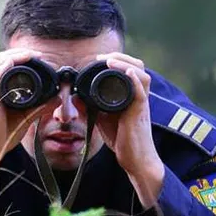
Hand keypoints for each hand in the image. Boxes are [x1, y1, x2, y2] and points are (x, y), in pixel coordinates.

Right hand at [0, 49, 60, 201]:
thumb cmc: (1, 137)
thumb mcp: (26, 118)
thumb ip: (40, 107)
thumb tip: (58, 97)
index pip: (6, 65)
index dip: (21, 56)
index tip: (39, 57)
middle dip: (18, 52)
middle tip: (36, 54)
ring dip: (11, 56)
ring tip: (28, 55)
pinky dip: (2, 69)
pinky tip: (11, 64)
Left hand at [93, 52, 164, 205]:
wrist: (135, 158)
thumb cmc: (122, 138)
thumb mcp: (102, 118)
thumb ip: (90, 106)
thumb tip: (73, 96)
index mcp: (130, 94)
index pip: (129, 68)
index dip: (115, 59)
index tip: (97, 59)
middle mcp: (138, 95)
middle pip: (138, 66)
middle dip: (120, 57)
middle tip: (102, 57)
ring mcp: (141, 103)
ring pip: (142, 75)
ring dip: (126, 64)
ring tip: (110, 61)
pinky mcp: (140, 112)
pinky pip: (141, 92)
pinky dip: (135, 80)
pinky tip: (128, 72)